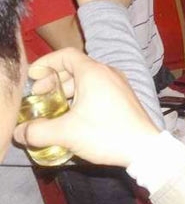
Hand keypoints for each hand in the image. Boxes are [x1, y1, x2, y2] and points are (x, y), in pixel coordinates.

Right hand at [13, 48, 160, 167]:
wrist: (144, 148)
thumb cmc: (107, 133)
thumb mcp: (67, 133)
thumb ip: (38, 131)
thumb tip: (20, 132)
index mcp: (94, 72)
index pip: (66, 55)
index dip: (46, 63)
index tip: (32, 77)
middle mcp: (108, 73)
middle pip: (75, 68)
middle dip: (54, 81)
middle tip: (39, 97)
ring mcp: (119, 85)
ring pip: (87, 81)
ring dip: (67, 92)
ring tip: (54, 110)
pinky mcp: (124, 97)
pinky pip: (98, 90)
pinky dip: (82, 97)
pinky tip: (74, 117)